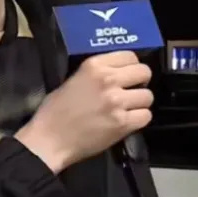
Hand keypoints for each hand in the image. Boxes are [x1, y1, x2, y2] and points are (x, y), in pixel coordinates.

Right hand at [16, 51, 153, 172]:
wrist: (49, 140)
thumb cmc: (55, 112)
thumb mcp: (74, 79)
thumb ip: (98, 73)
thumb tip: (119, 73)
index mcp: (94, 66)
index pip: (130, 56)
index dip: (132, 66)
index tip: (128, 75)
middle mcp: (108, 80)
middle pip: (144, 72)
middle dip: (141, 82)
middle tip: (132, 91)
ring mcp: (116, 102)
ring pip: (148, 96)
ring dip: (140, 103)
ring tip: (128, 109)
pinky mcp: (121, 123)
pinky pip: (146, 116)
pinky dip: (139, 119)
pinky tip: (128, 121)